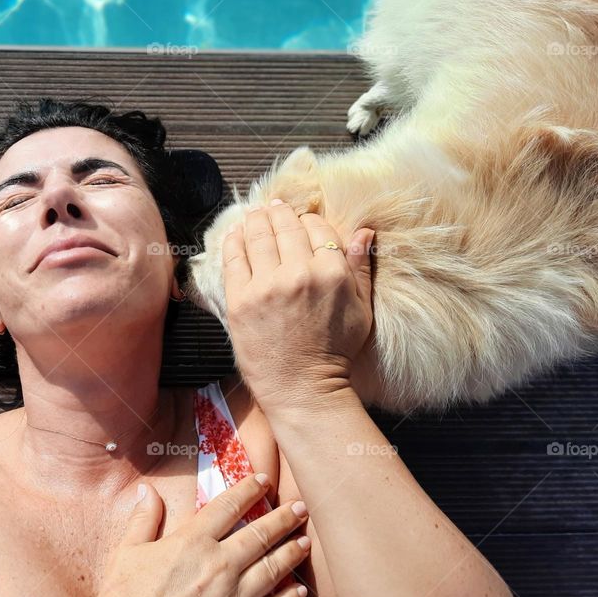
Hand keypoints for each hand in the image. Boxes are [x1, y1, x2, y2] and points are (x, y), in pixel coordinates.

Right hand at [64, 475, 310, 596]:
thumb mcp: (126, 554)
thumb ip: (144, 519)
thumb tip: (146, 489)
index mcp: (191, 543)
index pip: (229, 506)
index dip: (249, 489)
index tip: (262, 480)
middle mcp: (218, 567)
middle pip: (260, 534)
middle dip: (284, 518)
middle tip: (299, 507)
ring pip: (274, 568)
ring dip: (292, 551)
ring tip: (305, 541)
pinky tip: (299, 591)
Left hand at [222, 201, 374, 412]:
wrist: (302, 389)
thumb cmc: (335, 351)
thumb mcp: (361, 309)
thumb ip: (360, 267)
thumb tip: (364, 231)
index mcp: (332, 272)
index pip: (317, 227)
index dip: (308, 219)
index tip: (301, 220)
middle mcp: (299, 273)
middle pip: (284, 225)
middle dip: (278, 212)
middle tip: (272, 207)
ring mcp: (266, 285)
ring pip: (257, 235)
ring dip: (255, 219)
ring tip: (254, 215)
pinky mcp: (240, 300)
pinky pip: (233, 258)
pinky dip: (233, 240)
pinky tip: (235, 233)